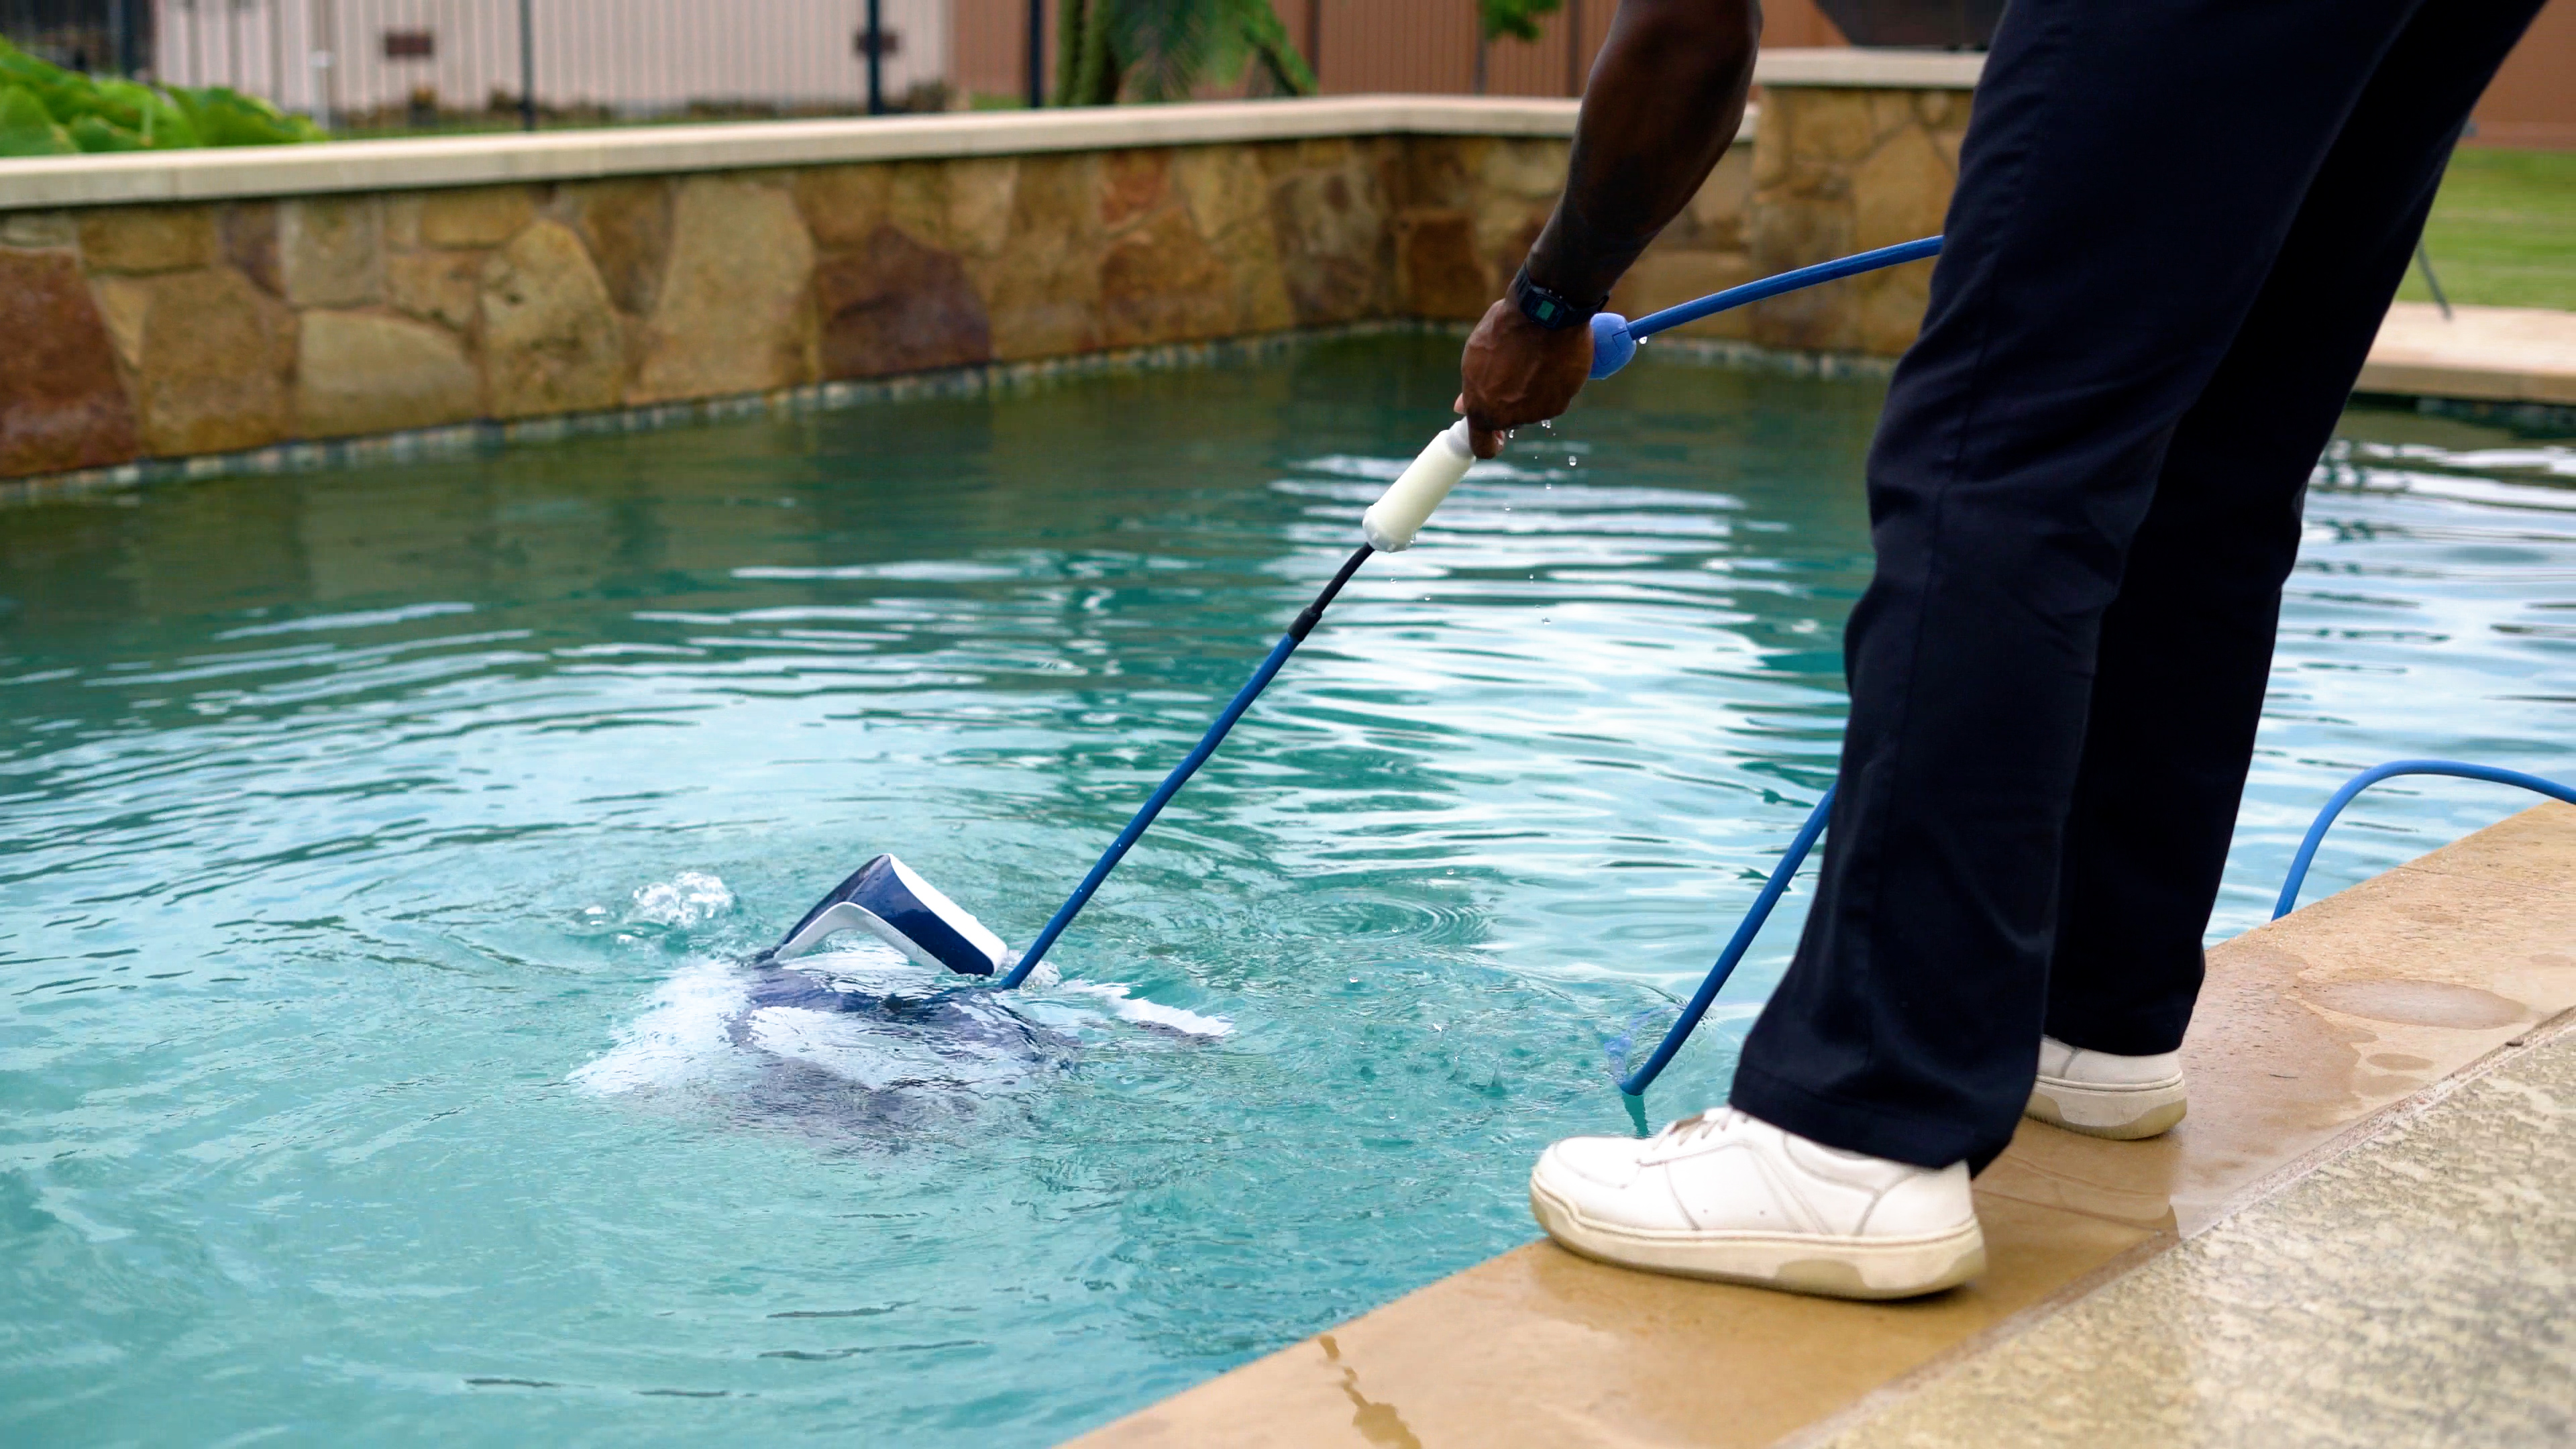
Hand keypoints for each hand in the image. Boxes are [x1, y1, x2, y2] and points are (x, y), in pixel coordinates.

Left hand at [1456, 299, 1593, 458]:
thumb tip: (1461, 407)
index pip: (1482, 446)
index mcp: (1483, 407)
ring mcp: (1539, 412)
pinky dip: (1552, 384)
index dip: (1488, 442)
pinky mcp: (1562, 401)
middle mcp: (1511, 416)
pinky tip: (1551, 359)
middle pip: (1510, 420)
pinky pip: (1554, 398)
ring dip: (1532, 390)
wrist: (1547, 311)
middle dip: (1510, 402)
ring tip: (1534, 357)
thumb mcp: (1476, 354)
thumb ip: (1471, 387)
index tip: (1495, 436)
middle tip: (1515, 370)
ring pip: (1533, 407)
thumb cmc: (1506, 327)